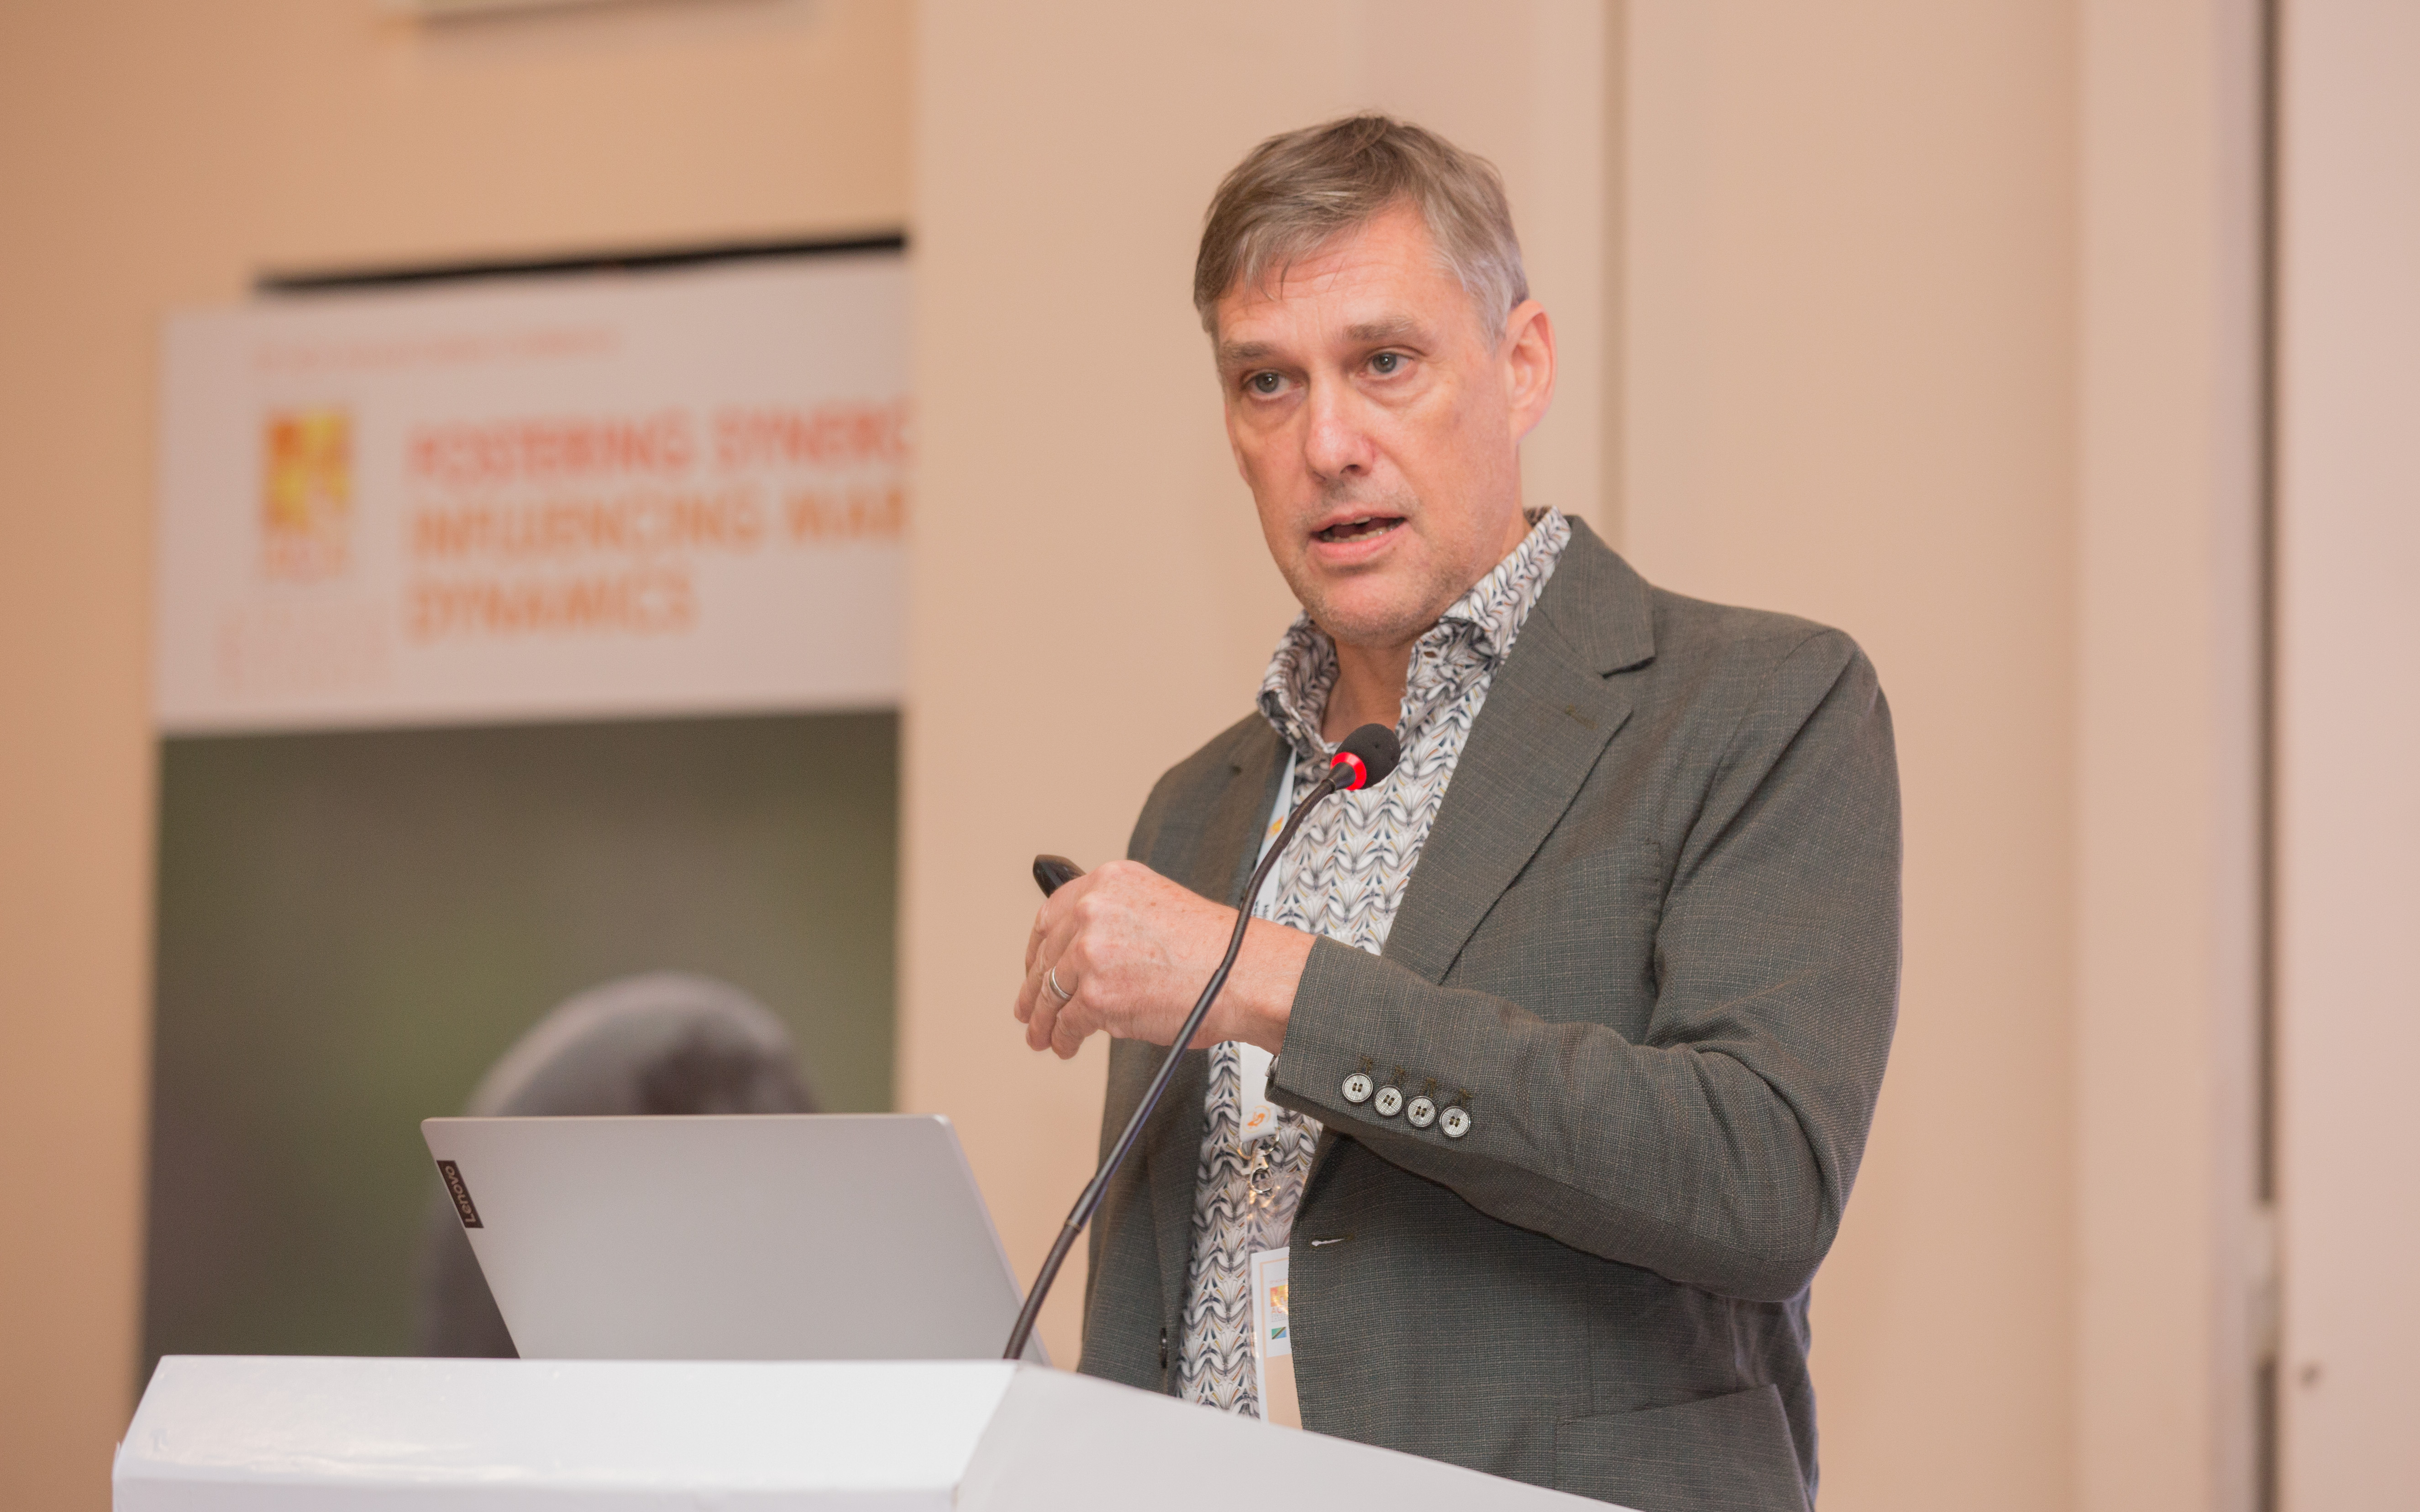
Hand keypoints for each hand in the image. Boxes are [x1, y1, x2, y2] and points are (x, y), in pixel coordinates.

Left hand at [1014, 859, 1314, 1059]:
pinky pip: (1066, 1023)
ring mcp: (1091, 951)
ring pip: (1050, 993)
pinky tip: (1065, 1045)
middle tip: (1028, 1008)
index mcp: (1109, 882)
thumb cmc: (1216, 949)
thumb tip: (1085, 953)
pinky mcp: (1095, 994)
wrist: (1244, 975)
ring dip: (1043, 1020)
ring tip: (1042, 1035)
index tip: (1034, 965)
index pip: (1052, 915)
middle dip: (1034, 989)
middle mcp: (1094, 910)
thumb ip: (1115, 919)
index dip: (1037, 948)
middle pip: (1045, 956)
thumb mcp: (1156, 907)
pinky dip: (1063, 1039)